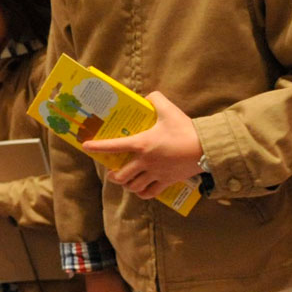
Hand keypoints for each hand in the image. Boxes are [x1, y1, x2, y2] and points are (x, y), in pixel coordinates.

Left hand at [83, 91, 201, 198]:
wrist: (205, 148)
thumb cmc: (186, 128)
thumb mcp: (169, 109)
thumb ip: (155, 99)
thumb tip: (147, 97)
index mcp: (142, 144)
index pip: (114, 146)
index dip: (97, 147)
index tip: (86, 147)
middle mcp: (145, 161)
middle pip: (122, 175)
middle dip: (114, 174)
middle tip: (112, 171)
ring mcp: (155, 174)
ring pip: (134, 186)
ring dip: (127, 185)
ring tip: (125, 180)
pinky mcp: (167, 181)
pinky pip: (150, 193)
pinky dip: (142, 193)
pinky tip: (141, 189)